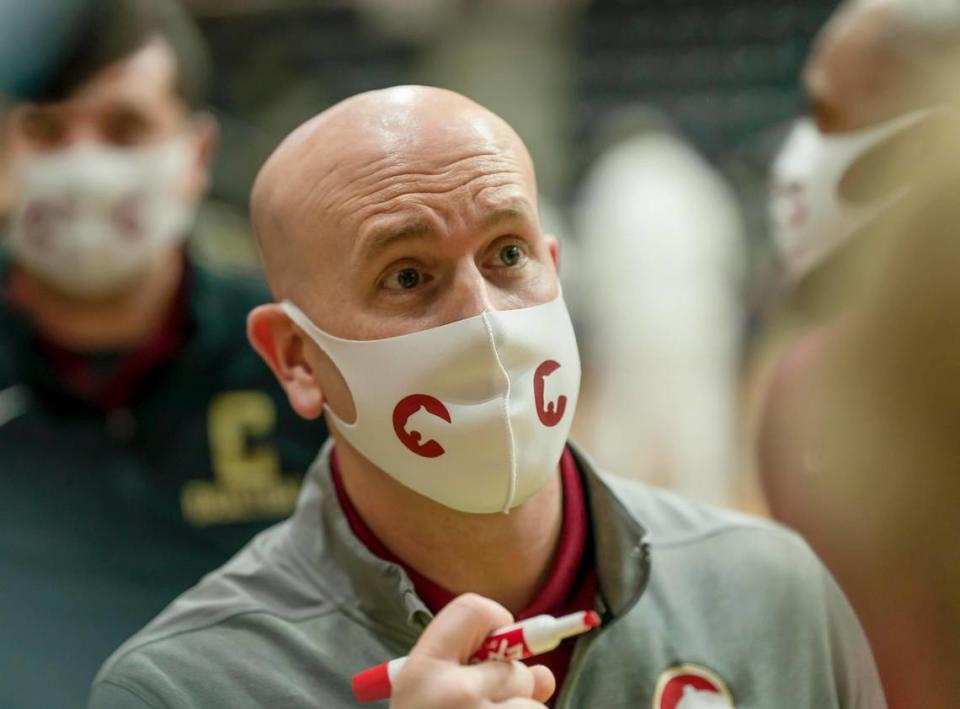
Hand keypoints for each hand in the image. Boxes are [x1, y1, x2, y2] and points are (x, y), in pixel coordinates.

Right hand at [390, 593, 555, 707]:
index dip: (495, 623)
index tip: (494, 651)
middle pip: (514, 669)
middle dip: (513, 690)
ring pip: (531, 701)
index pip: (473, 609)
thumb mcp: (428, 697)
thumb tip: (545, 676)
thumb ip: (476, 673)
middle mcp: (451, 693)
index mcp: (422, 670)